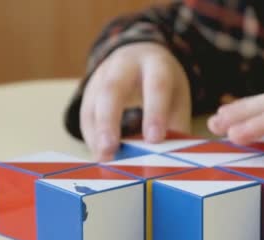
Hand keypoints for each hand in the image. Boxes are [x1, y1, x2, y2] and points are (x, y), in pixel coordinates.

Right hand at [80, 42, 191, 160]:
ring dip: (96, 132)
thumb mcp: (177, 98)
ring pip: (93, 101)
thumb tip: (173, 159)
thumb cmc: (164, 85)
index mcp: (156, 64)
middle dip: (110, 120)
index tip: (154, 139)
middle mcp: (125, 64)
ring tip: (103, 157)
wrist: (141, 56)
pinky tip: (99, 153)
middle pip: (113, 88)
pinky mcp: (90, 88)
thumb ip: (176, 126)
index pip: (156, 85)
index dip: (155, 112)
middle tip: (111, 149)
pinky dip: (91, 135)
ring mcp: (103, 74)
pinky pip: (86, 112)